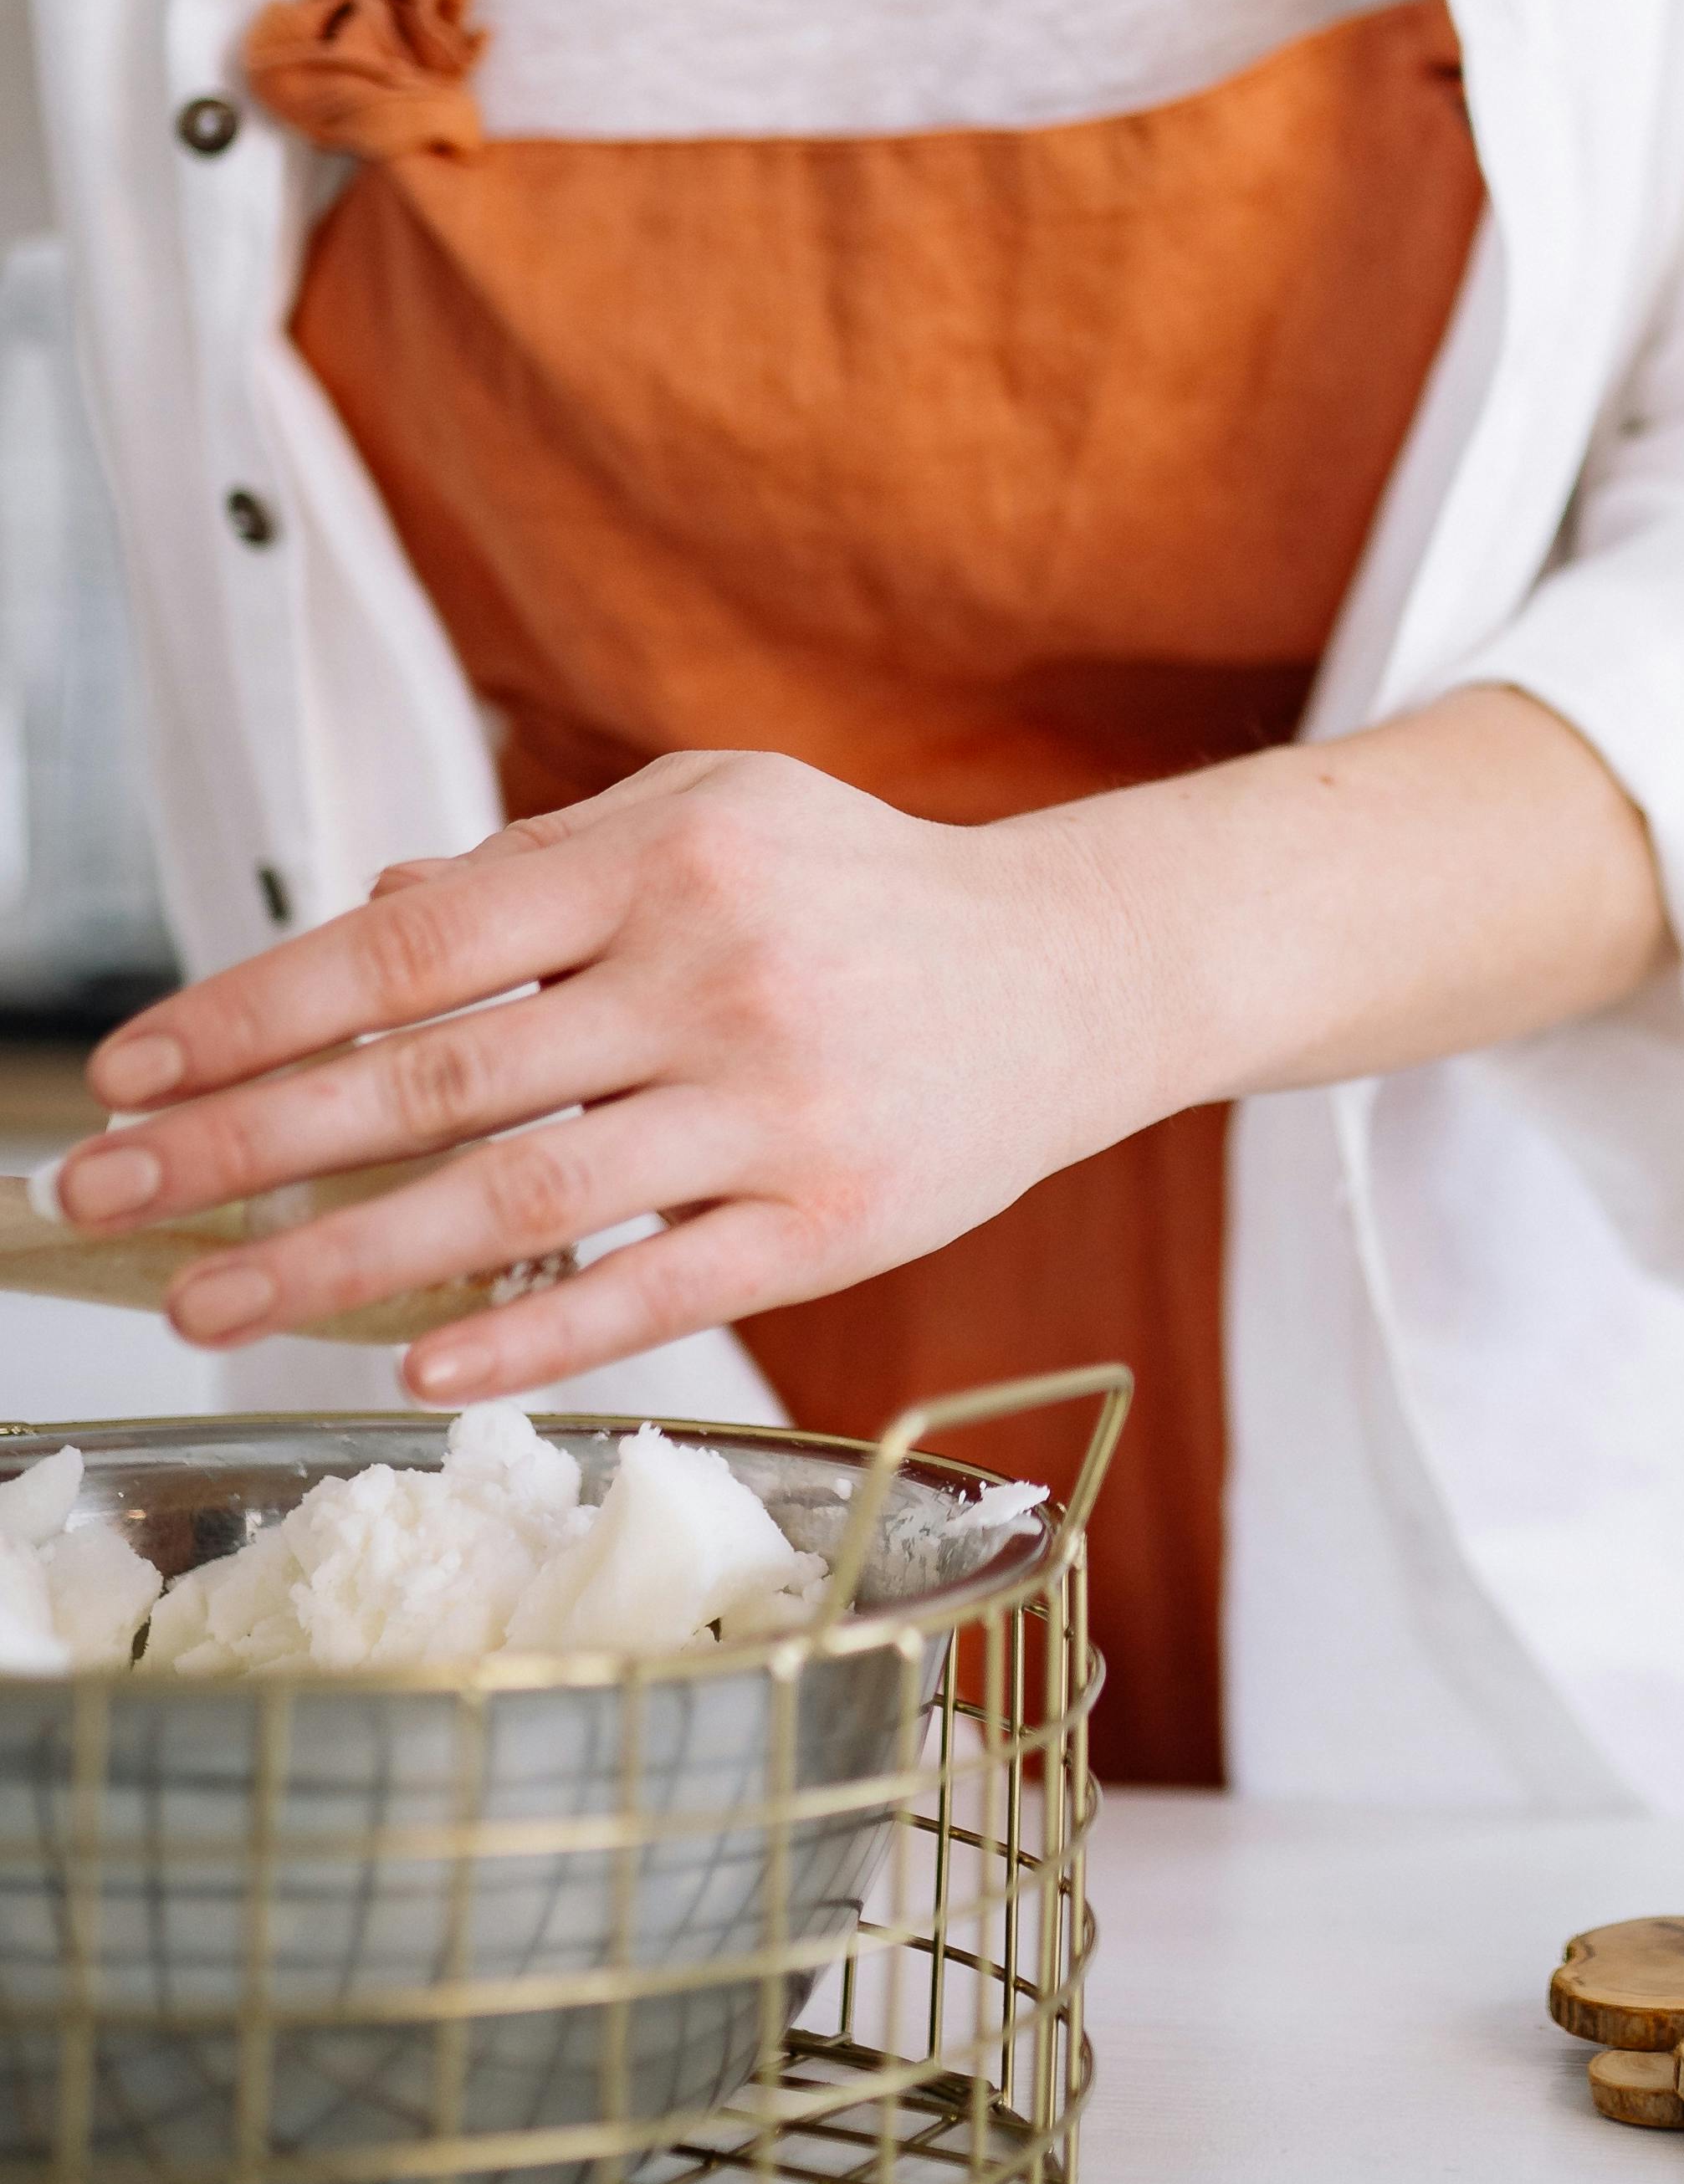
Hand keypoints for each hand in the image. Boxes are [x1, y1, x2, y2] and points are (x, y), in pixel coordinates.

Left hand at [52, 752, 1139, 1400]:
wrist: (1083, 970)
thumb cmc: (866, 889)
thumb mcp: (711, 813)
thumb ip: (535, 862)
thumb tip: (360, 919)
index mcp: (660, 858)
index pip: (410, 947)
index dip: (255, 1011)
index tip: (133, 1070)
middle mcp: (710, 973)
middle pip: (431, 1079)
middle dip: (242, 1145)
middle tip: (100, 1199)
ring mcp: (775, 1106)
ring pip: (517, 1200)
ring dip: (339, 1261)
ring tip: (208, 1301)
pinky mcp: (838, 1222)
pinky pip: (655, 1289)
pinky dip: (528, 1336)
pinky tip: (418, 1371)